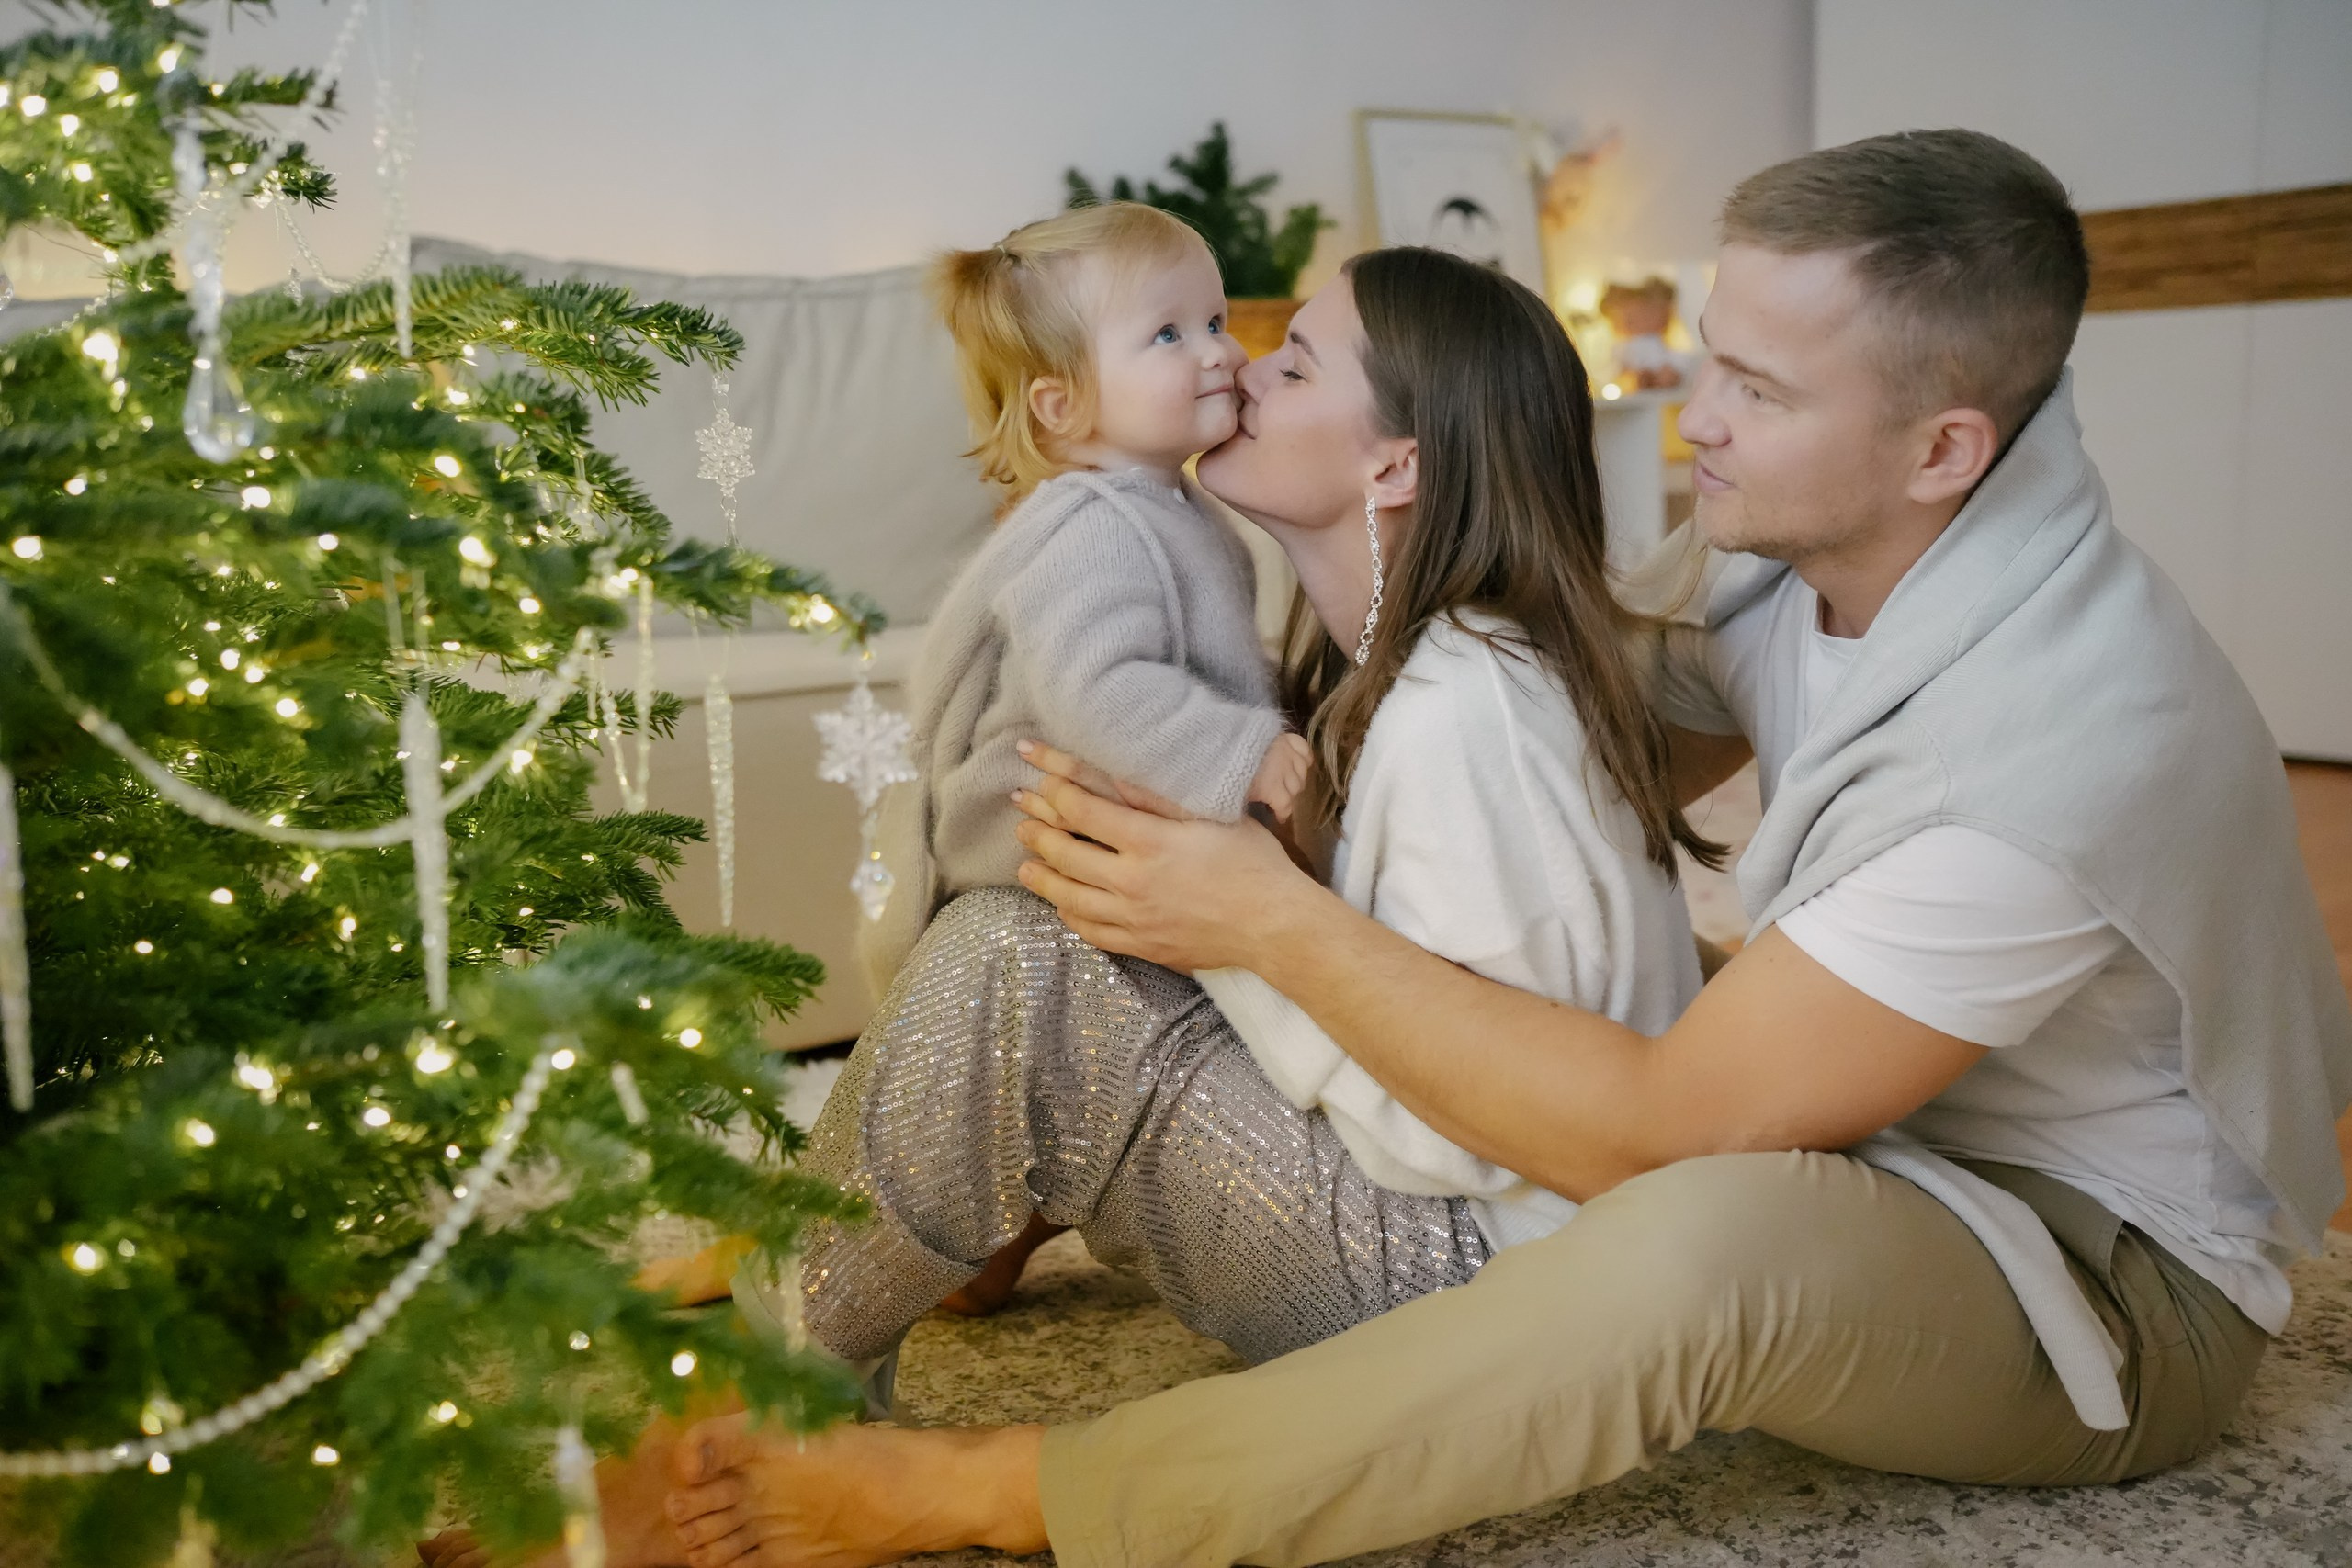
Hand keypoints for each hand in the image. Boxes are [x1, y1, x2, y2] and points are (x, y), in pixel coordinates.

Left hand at [1010, 741, 1330, 971]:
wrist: (1274, 927)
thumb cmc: (1253, 862)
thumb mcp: (1211, 815)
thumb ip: (1161, 796)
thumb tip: (1118, 770)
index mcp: (1151, 841)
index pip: (1082, 810)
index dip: (1053, 787)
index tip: (1037, 773)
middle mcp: (1133, 882)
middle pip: (1066, 854)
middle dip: (1037, 831)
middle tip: (1020, 817)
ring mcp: (1134, 919)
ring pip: (1069, 897)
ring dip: (1042, 877)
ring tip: (1025, 865)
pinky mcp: (1142, 946)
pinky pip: (1091, 932)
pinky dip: (1070, 915)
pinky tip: (1061, 906)